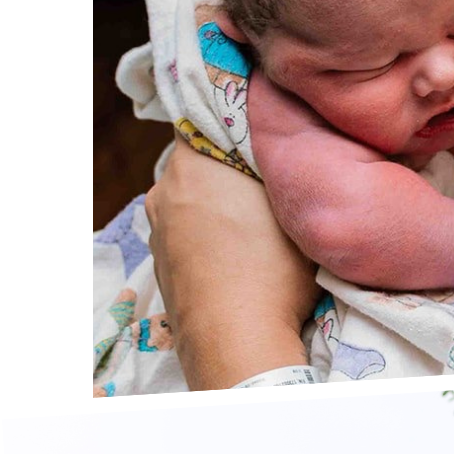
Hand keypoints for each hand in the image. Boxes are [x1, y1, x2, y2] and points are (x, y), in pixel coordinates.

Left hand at [145, 142, 319, 387]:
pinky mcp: (161, 261)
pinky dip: (208, 233)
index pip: (210, 113)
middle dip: (232, 164)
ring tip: (257, 223)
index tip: (268, 132)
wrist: (237, 340)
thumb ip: (283, 167)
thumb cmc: (272, 270)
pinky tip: (238, 253)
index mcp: (193, 161)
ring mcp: (158, 227)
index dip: (241, 118)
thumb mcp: (294, 206)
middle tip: (271, 179)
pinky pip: (187, 230)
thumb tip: (284, 147)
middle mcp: (165, 187)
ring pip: (193, 196)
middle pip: (201, 158)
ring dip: (219, 201)